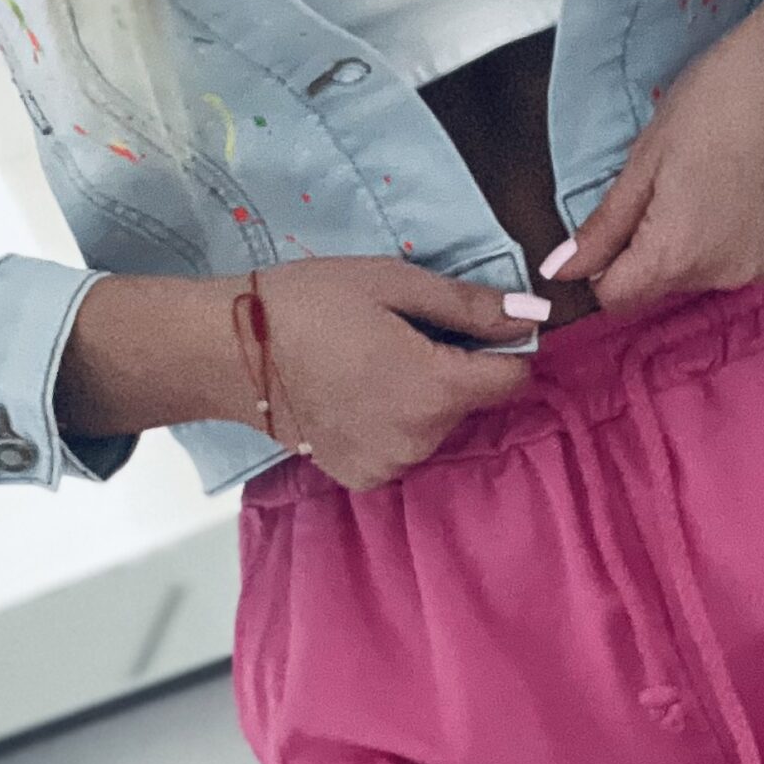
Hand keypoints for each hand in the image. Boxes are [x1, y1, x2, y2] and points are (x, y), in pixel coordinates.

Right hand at [58, 258, 543, 491]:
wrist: (232, 352)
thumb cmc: (311, 304)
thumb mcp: (394, 284)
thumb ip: (469, 307)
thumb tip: (531, 317)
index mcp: (436, 389)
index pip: (511, 379)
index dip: (503, 350)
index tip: (473, 328)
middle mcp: (422, 440)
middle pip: (469, 404)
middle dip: (450, 372)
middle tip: (397, 338)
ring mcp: (391, 466)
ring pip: (435, 428)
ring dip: (419, 400)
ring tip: (369, 365)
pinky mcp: (364, 478)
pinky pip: (401, 449)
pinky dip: (389, 425)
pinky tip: (353, 397)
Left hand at [551, 0, 763, 312]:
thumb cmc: (720, 97)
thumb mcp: (648, 155)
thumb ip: (605, 225)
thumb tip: (560, 269)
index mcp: (673, 254)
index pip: (617, 297)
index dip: (609, 265)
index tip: (622, 228)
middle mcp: (721, 277)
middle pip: (666, 283)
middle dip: (663, 244)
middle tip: (684, 181)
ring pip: (712, 272)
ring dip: (709, 240)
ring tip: (727, 181)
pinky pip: (756, 261)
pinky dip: (751, 236)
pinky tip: (761, 190)